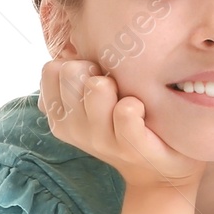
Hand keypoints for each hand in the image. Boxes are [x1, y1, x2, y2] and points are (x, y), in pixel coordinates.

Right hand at [37, 59, 204, 190]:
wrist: (161, 170)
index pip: (51, 69)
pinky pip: (125, 112)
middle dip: (96, 69)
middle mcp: (75, 129)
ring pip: (96, 88)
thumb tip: (75, 43)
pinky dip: (136, 105)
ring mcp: (102, 140)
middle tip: (116, 85)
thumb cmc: (129, 123)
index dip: (77, 63)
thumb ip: (81, 75)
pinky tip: (143, 109)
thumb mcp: (97, 100)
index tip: (96, 75)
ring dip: (118, 85)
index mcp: (61, 116)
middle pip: (72, 72)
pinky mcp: (132, 148)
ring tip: (130, 96)